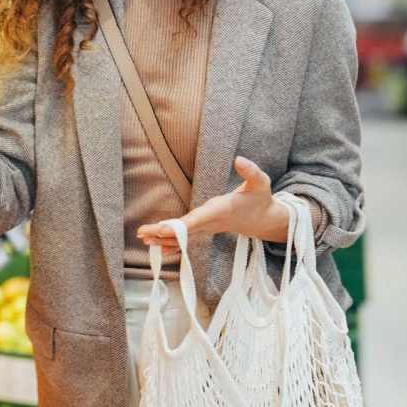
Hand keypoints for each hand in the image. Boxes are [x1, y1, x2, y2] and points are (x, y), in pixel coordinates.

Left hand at [137, 156, 289, 252]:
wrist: (264, 220)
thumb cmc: (260, 198)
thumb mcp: (260, 182)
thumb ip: (251, 171)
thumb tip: (239, 159)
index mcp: (221, 211)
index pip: (197, 220)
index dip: (180, 226)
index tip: (162, 229)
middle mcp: (211, 222)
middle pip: (185, 231)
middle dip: (163, 234)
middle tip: (142, 234)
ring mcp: (208, 229)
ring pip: (183, 237)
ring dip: (163, 239)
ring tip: (143, 239)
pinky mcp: (206, 230)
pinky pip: (187, 240)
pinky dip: (172, 244)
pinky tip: (157, 247)